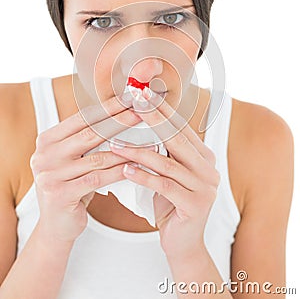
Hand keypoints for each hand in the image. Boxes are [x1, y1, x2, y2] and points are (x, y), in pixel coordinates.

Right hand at [30, 95, 140, 243]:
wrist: (55, 226)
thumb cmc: (71, 186)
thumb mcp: (73, 159)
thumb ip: (86, 139)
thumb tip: (119, 113)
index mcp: (47, 140)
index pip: (82, 117)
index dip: (107, 107)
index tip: (129, 98)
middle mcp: (45, 154)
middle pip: (90, 133)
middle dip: (120, 121)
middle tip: (142, 112)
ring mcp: (50, 174)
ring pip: (98, 157)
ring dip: (126, 150)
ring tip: (147, 142)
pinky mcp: (60, 193)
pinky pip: (98, 178)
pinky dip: (119, 171)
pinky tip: (135, 166)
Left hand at [109, 88, 219, 260]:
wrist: (184, 243)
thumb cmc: (170, 203)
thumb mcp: (169, 173)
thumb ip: (163, 151)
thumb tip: (139, 121)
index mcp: (203, 156)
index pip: (180, 127)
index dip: (161, 110)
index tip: (143, 94)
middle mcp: (208, 168)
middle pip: (176, 138)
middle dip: (153, 119)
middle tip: (133, 103)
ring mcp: (205, 187)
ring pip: (167, 163)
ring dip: (138, 151)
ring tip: (115, 143)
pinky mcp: (195, 205)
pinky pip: (164, 186)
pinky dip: (143, 176)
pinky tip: (125, 170)